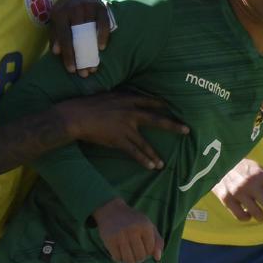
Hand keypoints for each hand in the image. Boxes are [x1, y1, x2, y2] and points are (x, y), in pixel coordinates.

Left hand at [47, 0, 112, 73]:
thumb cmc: (64, 11)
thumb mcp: (55, 20)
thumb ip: (55, 35)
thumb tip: (56, 52)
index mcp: (60, 13)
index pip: (64, 37)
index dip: (68, 54)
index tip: (71, 70)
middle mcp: (74, 8)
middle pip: (78, 37)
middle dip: (81, 57)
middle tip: (84, 73)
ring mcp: (88, 6)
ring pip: (91, 32)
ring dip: (93, 50)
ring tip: (94, 66)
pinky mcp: (100, 6)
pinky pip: (103, 24)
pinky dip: (103, 36)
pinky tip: (102, 48)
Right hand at [56, 93, 187, 169]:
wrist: (76, 116)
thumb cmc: (87, 105)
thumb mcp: (106, 95)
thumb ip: (117, 98)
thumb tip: (121, 99)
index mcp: (127, 99)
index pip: (149, 101)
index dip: (161, 105)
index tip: (171, 107)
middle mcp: (130, 112)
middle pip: (156, 120)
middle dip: (172, 125)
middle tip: (186, 130)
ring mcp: (126, 127)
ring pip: (145, 143)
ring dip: (154, 154)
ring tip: (162, 163)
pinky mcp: (119, 140)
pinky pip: (134, 152)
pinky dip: (143, 160)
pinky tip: (151, 166)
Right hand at [93, 197, 162, 262]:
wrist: (111, 211)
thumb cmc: (134, 221)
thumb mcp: (149, 226)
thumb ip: (158, 242)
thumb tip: (157, 258)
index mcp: (145, 226)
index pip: (150, 250)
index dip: (147, 251)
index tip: (142, 245)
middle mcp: (133, 229)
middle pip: (140, 257)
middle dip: (139, 257)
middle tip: (134, 250)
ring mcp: (120, 235)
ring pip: (129, 261)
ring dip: (130, 260)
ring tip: (128, 253)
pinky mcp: (109, 239)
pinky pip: (117, 258)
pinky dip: (119, 258)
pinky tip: (119, 250)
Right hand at [212, 159, 262, 222]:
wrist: (216, 162)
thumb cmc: (241, 168)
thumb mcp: (257, 170)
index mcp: (261, 175)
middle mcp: (250, 184)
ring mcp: (237, 192)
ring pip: (256, 214)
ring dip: (261, 218)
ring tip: (260, 215)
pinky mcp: (226, 199)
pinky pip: (241, 217)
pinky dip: (247, 218)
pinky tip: (247, 213)